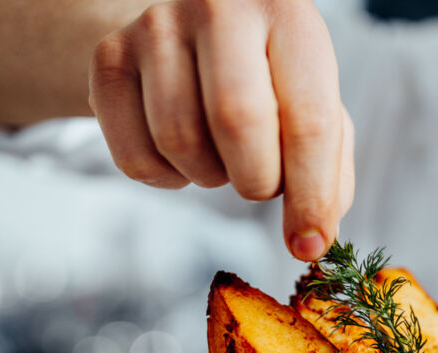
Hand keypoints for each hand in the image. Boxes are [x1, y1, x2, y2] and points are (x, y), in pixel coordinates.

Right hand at [88, 0, 354, 260]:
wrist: (190, 28)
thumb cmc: (266, 74)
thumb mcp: (312, 101)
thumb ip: (328, 167)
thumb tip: (312, 237)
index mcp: (288, 12)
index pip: (307, 117)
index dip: (311, 194)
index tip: (308, 244)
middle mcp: (218, 6)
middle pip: (237, 124)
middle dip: (257, 180)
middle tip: (262, 183)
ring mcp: (156, 27)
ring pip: (180, 142)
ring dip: (210, 176)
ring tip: (222, 154)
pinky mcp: (109, 58)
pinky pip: (135, 157)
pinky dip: (166, 179)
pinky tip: (183, 153)